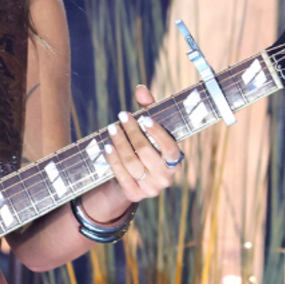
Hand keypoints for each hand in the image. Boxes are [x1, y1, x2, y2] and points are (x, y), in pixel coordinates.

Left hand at [102, 85, 182, 204]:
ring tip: (112, 128)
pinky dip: (113, 158)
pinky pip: (121, 175)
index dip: (158, 133)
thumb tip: (140, 89)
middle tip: (121, 116)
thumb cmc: (146, 147)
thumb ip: (148, 109)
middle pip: (146, 153)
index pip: (170, 148)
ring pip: (131, 163)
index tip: (144, 117)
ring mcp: (151, 189)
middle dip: (132, 133)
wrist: (135, 180)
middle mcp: (166, 178)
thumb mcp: (149, 130)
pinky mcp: (135, 195)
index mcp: (176, 162)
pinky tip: (107, 145)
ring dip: (120, 143)